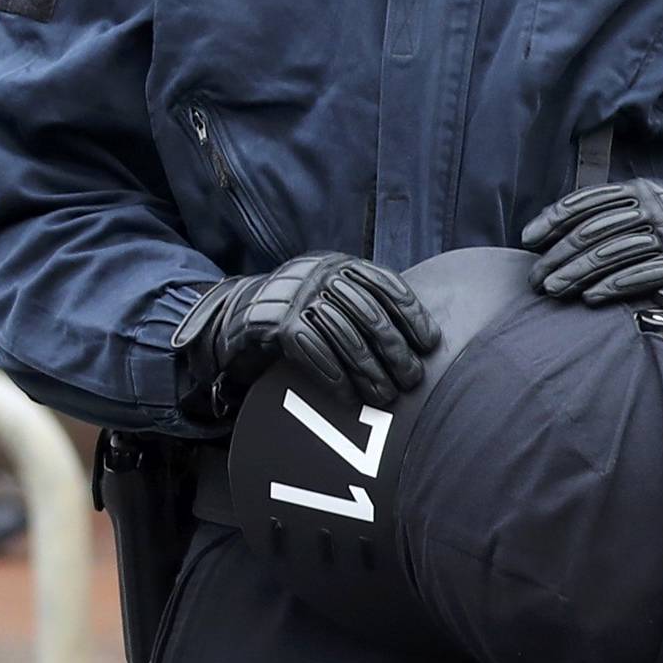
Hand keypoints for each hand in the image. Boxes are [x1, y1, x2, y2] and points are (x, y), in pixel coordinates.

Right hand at [173, 253, 439, 413]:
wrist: (234, 321)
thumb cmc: (295, 319)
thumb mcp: (329, 299)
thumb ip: (362, 306)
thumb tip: (417, 342)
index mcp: (337, 264)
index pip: (385, 284)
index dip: (411, 315)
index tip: (429, 345)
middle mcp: (317, 273)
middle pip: (369, 313)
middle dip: (395, 351)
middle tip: (411, 381)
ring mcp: (294, 294)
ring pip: (344, 334)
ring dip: (369, 371)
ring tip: (384, 397)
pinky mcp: (273, 320)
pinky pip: (313, 350)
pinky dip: (334, 377)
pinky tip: (349, 398)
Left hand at [521, 178, 662, 303]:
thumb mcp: (649, 205)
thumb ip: (612, 211)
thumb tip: (556, 230)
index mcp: (639, 190)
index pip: (586, 202)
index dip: (553, 220)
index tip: (528, 240)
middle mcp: (653, 208)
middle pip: (593, 231)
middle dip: (557, 255)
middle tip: (535, 277)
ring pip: (611, 254)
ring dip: (576, 274)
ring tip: (553, 290)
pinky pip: (640, 275)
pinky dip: (612, 287)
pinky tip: (590, 297)